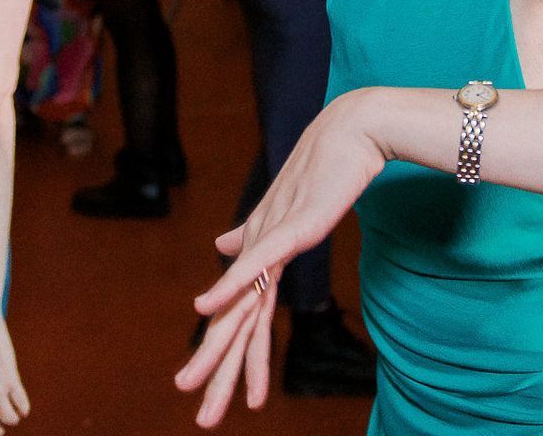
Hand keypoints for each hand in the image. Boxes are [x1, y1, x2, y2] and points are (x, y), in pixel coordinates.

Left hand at [175, 91, 386, 425]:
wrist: (350, 134)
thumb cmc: (327, 170)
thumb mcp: (287, 214)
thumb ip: (254, 235)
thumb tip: (222, 242)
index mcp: (262, 256)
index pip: (244, 318)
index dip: (230, 358)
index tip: (213, 394)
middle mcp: (258, 253)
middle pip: (235, 324)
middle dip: (216, 371)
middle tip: (198, 417)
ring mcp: (270, 242)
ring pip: (241, 308)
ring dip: (220, 351)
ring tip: (193, 387)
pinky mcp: (286, 229)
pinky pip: (254, 266)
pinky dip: (228, 287)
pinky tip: (205, 307)